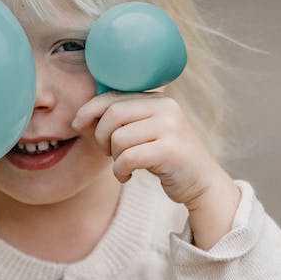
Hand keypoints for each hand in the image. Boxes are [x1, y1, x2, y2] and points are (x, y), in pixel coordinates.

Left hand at [72, 92, 239, 248]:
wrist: (202, 183)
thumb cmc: (166, 159)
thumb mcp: (147, 132)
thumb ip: (124, 120)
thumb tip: (82, 117)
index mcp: (159, 99)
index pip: (114, 95)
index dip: (89, 109)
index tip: (78, 124)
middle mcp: (167, 108)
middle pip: (113, 114)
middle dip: (101, 136)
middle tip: (108, 153)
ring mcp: (171, 128)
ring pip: (118, 138)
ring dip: (113, 158)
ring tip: (124, 166)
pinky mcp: (171, 151)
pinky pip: (128, 158)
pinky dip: (120, 171)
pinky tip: (127, 177)